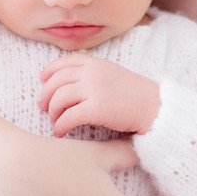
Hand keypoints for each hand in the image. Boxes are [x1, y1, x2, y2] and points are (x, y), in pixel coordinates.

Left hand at [39, 54, 160, 136]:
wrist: (154, 106)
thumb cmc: (134, 94)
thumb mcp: (112, 74)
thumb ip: (92, 73)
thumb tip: (69, 81)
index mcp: (95, 63)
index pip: (64, 62)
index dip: (49, 71)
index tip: (42, 80)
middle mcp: (92, 73)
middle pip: (56, 81)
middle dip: (46, 95)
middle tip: (43, 108)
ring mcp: (94, 89)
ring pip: (59, 98)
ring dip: (52, 112)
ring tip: (55, 122)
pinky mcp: (97, 108)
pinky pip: (68, 117)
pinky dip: (60, 126)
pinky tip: (60, 133)